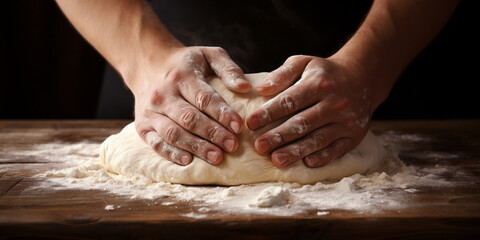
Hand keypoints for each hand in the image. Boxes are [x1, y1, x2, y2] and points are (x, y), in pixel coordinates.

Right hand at [132, 46, 250, 165]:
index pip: (204, 97)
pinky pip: (156, 143)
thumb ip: (228, 68)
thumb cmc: (186, 64)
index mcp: (182, 75)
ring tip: (217, 157)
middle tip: (232, 145)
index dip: (222, 113)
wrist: (148, 64)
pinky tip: (188, 161)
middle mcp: (163, 94)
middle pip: (189, 118)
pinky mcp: (142, 125)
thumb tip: (246, 88)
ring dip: (196, 147)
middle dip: (212, 133)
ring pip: (173, 133)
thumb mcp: (208, 55)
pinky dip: (171, 154)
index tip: (239, 126)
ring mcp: (151, 111)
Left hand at [246, 55, 372, 167]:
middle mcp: (335, 103)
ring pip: (318, 139)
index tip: (250, 123)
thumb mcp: (304, 63)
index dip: (269, 112)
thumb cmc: (324, 73)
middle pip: (303, 123)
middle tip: (259, 147)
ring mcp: (346, 121)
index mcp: (319, 83)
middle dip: (279, 136)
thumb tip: (261, 89)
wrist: (362, 78)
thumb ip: (282, 74)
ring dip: (296, 151)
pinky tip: (306, 163)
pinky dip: (323, 158)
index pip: (291, 100)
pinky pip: (337, 150)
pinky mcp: (354, 136)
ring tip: (276, 160)